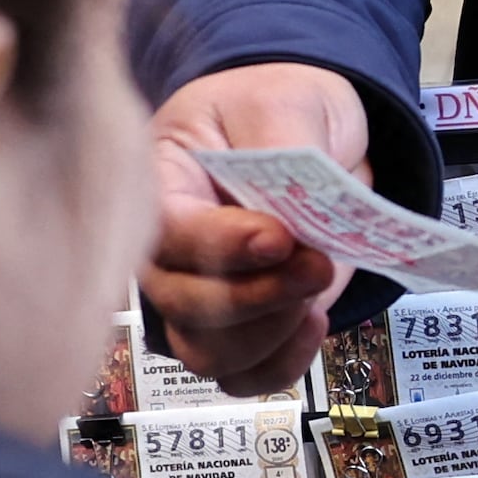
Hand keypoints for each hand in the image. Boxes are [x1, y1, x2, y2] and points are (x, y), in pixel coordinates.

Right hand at [143, 62, 371, 393]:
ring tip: (314, 284)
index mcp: (161, 183)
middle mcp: (171, 251)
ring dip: (272, 332)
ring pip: (210, 352)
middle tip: (316, 261)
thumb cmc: (276, 108)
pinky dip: (282, 363)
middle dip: (260, 295)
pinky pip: (244, 375)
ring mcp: (202, 295)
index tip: (277, 237)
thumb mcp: (282, 102)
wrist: (310, 132)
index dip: (221, 247)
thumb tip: (289, 218)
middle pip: (184, 306)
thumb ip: (282, 154)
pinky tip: (313, 320)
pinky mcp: (242, 327)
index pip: (171, 235)